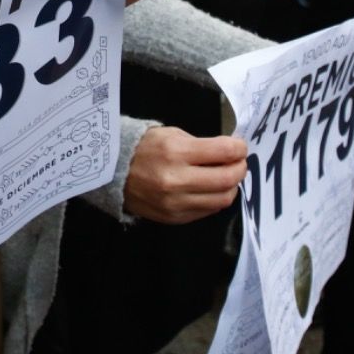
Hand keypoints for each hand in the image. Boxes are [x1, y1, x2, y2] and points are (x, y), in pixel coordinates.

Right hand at [123, 126, 247, 223]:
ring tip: (227, 177)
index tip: (240, 147)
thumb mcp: (170, 135)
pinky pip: (208, 211)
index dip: (239, 148)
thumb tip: (230, 152)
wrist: (112, 173)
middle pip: (227, 179)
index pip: (223, 152)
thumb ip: (201, 145)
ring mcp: (176, 203)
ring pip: (222, 199)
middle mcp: (177, 180)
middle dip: (240, 168)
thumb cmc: (144, 148)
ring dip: (231, 186)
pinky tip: (212, 189)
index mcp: (176, 152)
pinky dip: (216, 199)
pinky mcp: (175, 218)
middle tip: (239, 162)